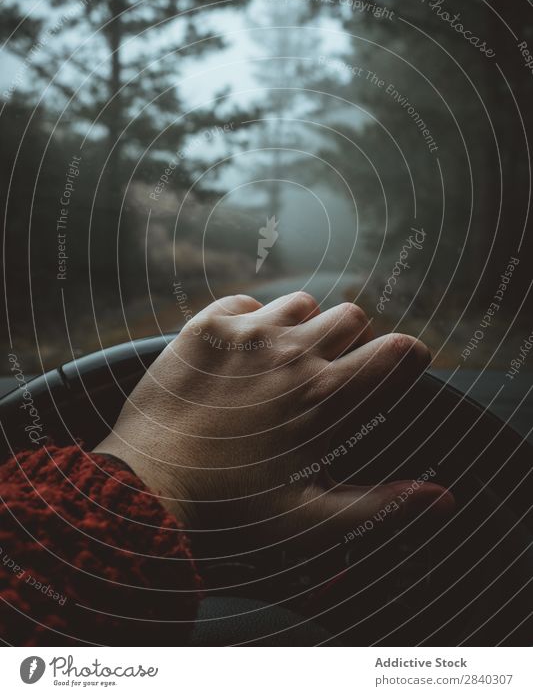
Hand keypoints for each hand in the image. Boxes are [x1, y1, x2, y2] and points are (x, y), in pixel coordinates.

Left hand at [95, 292, 453, 554]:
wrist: (144, 491)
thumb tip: (442, 499)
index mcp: (327, 396)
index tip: (401, 368)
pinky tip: (238, 355)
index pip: (398, 351)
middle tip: (327, 374)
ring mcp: (247, 333)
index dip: (408, 357)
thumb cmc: (231, 513)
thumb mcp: (311, 521)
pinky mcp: (205, 325)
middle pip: (352, 315)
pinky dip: (250, 321)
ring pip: (301, 302)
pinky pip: (246, 302)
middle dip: (351, 340)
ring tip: (280, 363)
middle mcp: (293, 352)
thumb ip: (380, 505)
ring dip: (301, 326)